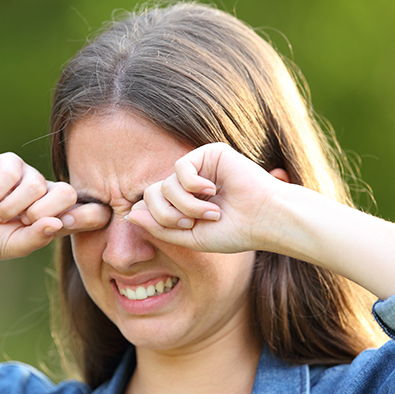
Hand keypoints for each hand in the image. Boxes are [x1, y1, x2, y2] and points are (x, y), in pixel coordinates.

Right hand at [0, 152, 110, 259]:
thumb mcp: (15, 246)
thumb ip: (37, 237)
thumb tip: (58, 223)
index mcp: (59, 217)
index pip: (92, 213)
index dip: (86, 216)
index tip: (63, 224)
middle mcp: (48, 194)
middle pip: (67, 193)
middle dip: (41, 211)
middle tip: (21, 221)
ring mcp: (29, 176)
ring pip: (36, 185)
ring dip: (11, 206)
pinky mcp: (9, 163)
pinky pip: (13, 172)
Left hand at [125, 143, 288, 253]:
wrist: (265, 220)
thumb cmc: (233, 232)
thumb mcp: (190, 238)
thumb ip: (159, 228)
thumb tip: (130, 213)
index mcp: (183, 203)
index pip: (150, 206)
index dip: (159, 219)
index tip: (185, 229)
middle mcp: (188, 184)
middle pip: (152, 194)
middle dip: (167, 214)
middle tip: (191, 224)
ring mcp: (198, 168)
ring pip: (165, 184)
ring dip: (185, 204)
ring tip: (210, 212)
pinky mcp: (209, 154)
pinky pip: (180, 167)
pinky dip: (192, 185)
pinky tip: (213, 190)